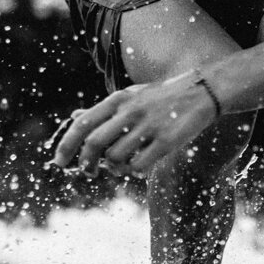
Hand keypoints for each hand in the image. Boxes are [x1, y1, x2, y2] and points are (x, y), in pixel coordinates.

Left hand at [48, 72, 218, 177]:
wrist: (204, 90)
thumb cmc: (163, 97)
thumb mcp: (131, 96)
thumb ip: (104, 110)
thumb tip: (75, 117)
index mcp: (119, 99)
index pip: (83, 123)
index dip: (66, 145)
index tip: (59, 162)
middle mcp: (130, 111)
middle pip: (94, 143)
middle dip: (85, 163)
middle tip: (87, 173)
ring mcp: (148, 126)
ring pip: (115, 158)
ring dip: (114, 168)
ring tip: (124, 165)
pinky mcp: (166, 141)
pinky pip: (138, 166)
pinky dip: (135, 172)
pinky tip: (142, 166)